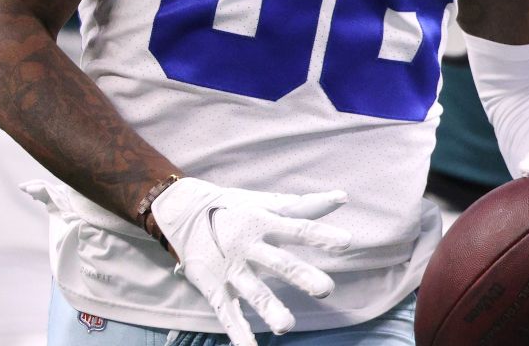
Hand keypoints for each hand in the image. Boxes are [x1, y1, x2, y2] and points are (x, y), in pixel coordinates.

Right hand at [150, 177, 351, 345]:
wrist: (183, 213)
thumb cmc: (235, 208)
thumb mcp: (265, 202)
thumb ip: (305, 206)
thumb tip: (343, 197)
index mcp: (263, 222)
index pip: (297, 229)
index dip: (319, 236)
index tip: (345, 243)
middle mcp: (248, 246)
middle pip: (278, 262)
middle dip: (300, 275)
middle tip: (325, 289)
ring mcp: (231, 269)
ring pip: (252, 291)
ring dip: (269, 308)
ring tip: (286, 325)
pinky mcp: (215, 287)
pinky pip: (227, 312)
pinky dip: (238, 332)